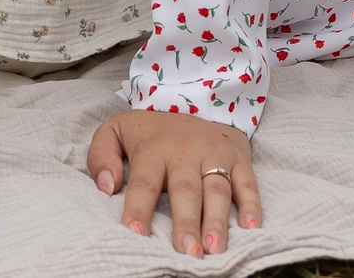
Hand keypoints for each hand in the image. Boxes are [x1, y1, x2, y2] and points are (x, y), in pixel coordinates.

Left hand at [86, 109, 259, 256]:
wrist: (194, 100)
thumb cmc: (150, 131)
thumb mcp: (115, 131)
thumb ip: (101, 157)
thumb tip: (106, 188)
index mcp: (153, 149)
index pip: (144, 182)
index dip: (139, 208)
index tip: (136, 233)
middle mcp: (186, 152)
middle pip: (186, 190)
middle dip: (186, 222)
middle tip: (187, 252)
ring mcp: (215, 154)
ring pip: (217, 190)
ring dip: (217, 220)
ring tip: (214, 249)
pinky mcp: (238, 158)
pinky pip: (248, 183)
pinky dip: (252, 205)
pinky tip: (251, 227)